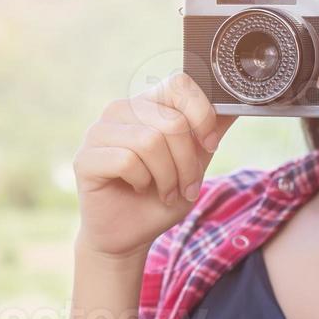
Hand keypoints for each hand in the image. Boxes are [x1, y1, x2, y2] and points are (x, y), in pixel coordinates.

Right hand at [74, 72, 233, 261]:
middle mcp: (120, 111)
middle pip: (171, 121)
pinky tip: (138, 189)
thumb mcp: (195, 163)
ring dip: (168, 176)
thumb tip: (234, 104)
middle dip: (188, 162)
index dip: (201, 113)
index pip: (178, 83)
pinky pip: (127, 161)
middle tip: (186, 186)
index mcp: (146, 104)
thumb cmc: (160, 197)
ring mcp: (98, 132)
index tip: (210, 144)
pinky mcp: (84, 157)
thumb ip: (209, 132)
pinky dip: (143, 181)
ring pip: (149, 141)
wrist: (130, 235)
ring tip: (166, 192)